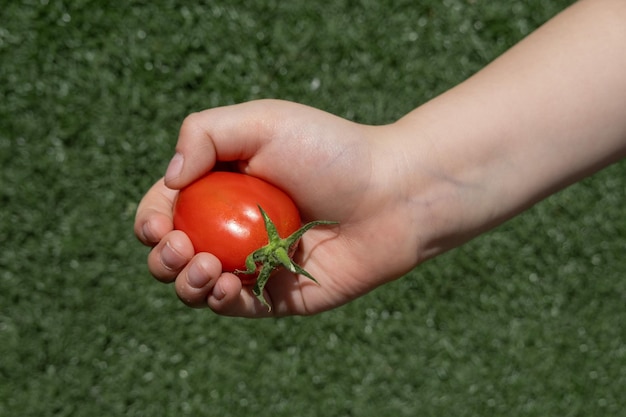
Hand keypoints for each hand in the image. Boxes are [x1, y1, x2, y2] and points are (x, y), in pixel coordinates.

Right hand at [134, 100, 423, 316]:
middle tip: (180, 247)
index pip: (168, 209)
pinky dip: (218, 300)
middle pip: (173, 253)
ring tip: (204, 266)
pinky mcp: (277, 295)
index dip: (151, 220)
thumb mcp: (261, 122)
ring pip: (196, 286)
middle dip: (162, 257)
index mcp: (222, 188)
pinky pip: (234, 307)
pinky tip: (226, 284)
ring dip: (184, 282)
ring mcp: (253, 264)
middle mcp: (233, 228)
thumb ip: (203, 134)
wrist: (392, 194)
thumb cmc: (330, 152)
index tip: (158, 224)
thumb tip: (169, 181)